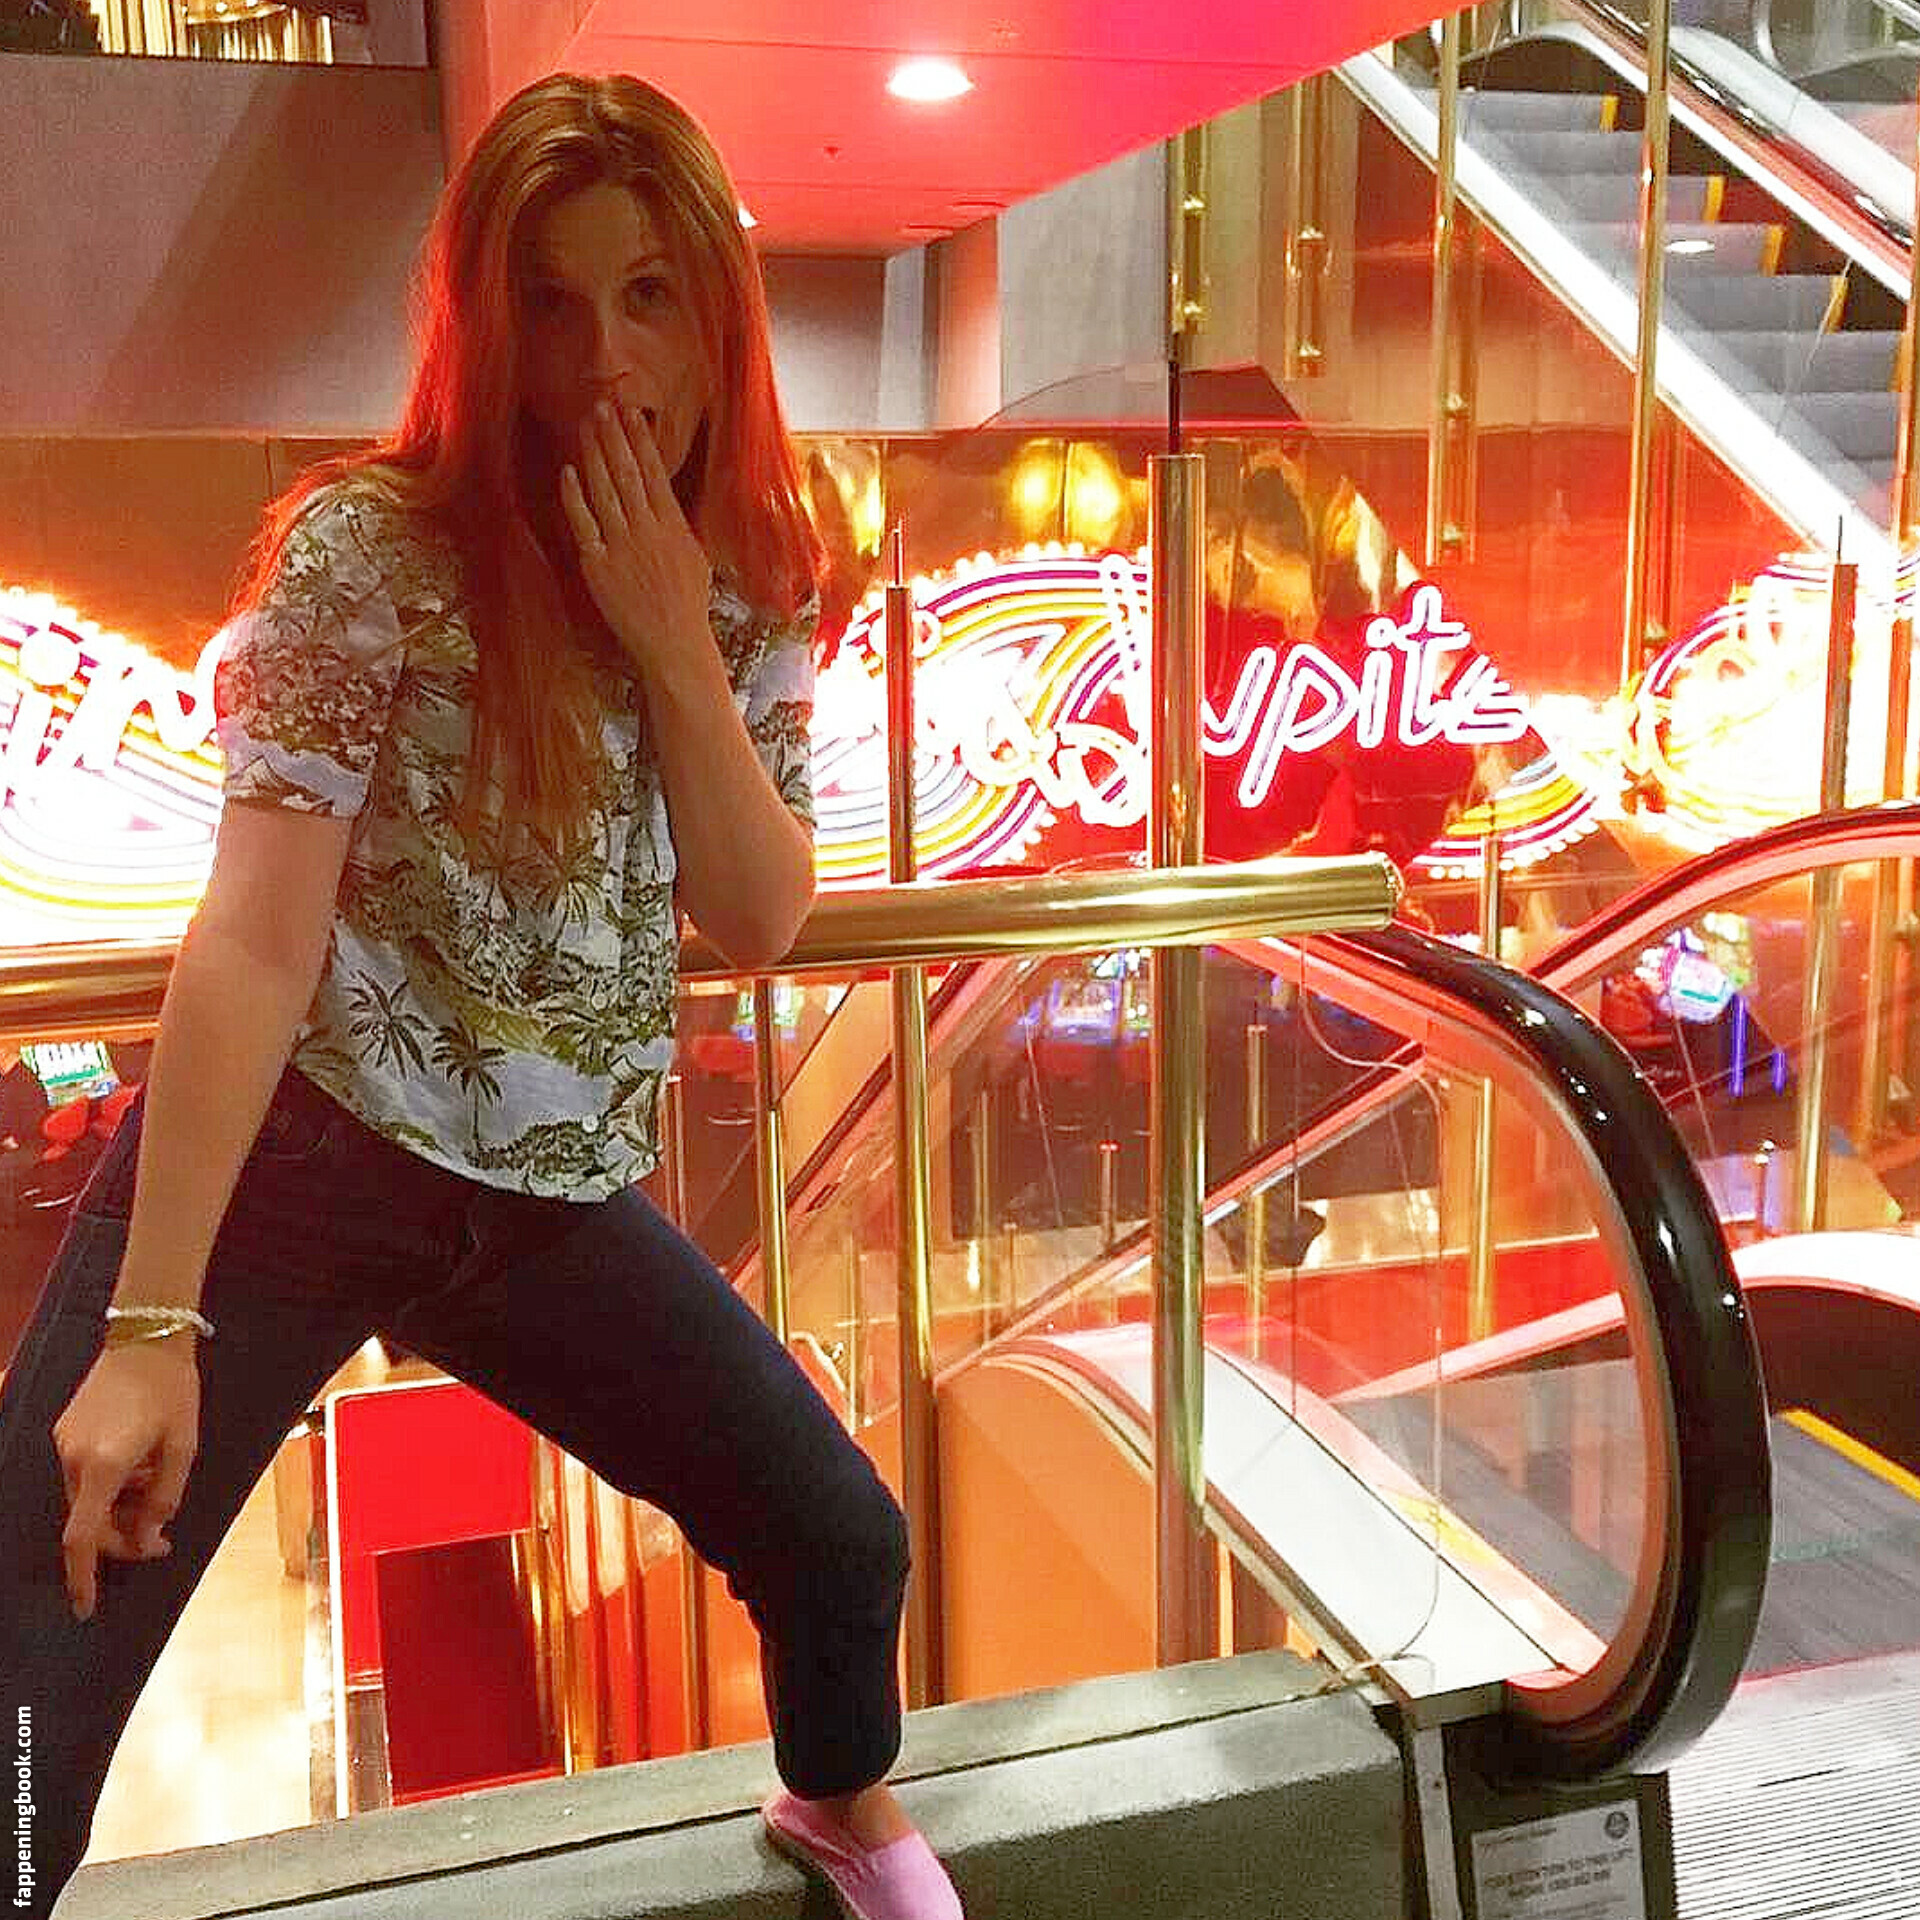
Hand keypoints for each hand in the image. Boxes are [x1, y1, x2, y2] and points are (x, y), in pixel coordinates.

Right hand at [52, 1340, 200, 1620]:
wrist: (146, 1337)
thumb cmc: (173, 1390)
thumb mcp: (183, 1448)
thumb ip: (163, 1499)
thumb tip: (147, 1541)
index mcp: (103, 1465)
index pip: (83, 1537)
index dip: (83, 1577)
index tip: (87, 1608)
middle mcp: (73, 1458)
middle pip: (89, 1522)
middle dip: (123, 1537)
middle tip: (162, 1538)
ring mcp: (64, 1444)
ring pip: (86, 1500)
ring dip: (119, 1508)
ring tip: (158, 1480)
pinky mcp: (65, 1432)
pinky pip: (84, 1475)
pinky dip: (110, 1485)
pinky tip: (140, 1463)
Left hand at [560, 397, 714, 683]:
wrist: (675, 644)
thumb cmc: (688, 606)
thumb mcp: (696, 559)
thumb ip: (679, 527)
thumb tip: (668, 502)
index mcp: (673, 526)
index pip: (654, 472)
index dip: (640, 439)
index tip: (631, 412)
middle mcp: (648, 530)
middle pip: (627, 472)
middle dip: (614, 435)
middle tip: (603, 404)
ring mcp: (622, 546)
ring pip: (604, 489)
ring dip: (593, 453)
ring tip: (586, 425)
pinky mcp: (599, 565)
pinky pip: (584, 523)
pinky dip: (575, 495)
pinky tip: (569, 471)